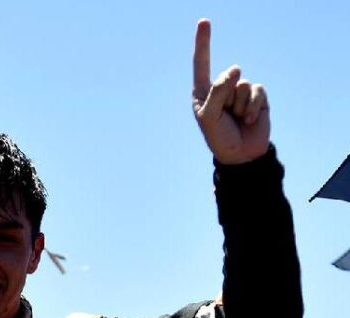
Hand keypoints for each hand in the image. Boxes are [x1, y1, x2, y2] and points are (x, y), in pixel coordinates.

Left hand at [192, 19, 269, 164]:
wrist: (241, 155)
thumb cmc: (218, 137)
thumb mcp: (209, 116)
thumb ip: (217, 91)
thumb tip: (236, 68)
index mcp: (203, 91)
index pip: (202, 63)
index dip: (203, 42)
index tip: (204, 21)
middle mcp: (221, 88)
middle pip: (226, 77)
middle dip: (227, 98)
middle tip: (225, 117)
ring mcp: (240, 92)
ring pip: (243, 85)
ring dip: (240, 106)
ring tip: (236, 119)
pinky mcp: (257, 97)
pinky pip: (257, 91)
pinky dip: (253, 107)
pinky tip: (249, 120)